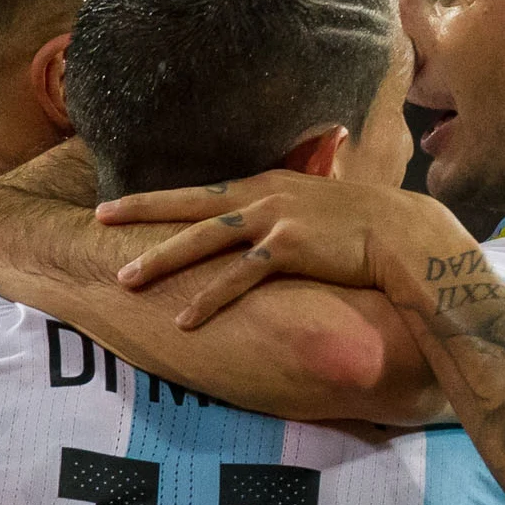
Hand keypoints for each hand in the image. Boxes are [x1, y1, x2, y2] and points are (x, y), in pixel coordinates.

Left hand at [100, 172, 468, 327]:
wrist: (405, 235)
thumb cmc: (366, 226)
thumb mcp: (318, 207)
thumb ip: (288, 210)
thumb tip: (273, 224)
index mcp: (267, 184)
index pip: (199, 191)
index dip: (157, 198)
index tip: (118, 202)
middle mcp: (264, 196)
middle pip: (188, 205)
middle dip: (140, 211)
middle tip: (98, 218)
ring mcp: (275, 220)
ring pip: (203, 240)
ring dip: (161, 260)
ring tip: (124, 278)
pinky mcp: (290, 250)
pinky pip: (238, 279)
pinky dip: (208, 300)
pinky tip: (183, 320)